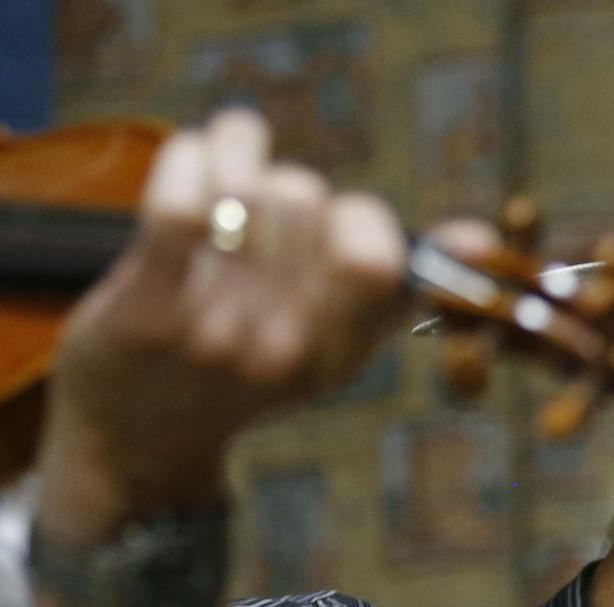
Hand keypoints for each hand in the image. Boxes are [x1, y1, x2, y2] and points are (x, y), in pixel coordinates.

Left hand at [40, 108, 415, 528]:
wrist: (132, 441)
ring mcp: (216, 332)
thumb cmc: (237, 369)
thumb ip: (397, 289)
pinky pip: (181, 201)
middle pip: (302, 197)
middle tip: (249, 222)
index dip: (353, 218)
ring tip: (215, 179)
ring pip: (244, 186)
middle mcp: (284, 349)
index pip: (377, 255)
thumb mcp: (330, 345)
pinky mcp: (148, 310)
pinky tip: (190, 159)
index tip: (325, 229)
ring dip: (229, 159)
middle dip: (278, 189)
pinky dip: (189, 158)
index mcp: (337, 356)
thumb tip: (481, 236)